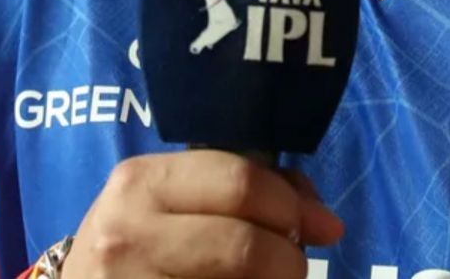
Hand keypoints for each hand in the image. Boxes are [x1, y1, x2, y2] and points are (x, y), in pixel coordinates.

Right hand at [59, 150, 344, 278]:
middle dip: (289, 258)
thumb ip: (239, 190)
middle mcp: (127, 235)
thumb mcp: (168, 201)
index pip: (239, 182)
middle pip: (245, 245)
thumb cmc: (135, 243)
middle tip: (294, 267)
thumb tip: (322, 219)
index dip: (291, 205)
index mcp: (141, 183)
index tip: (319, 225)